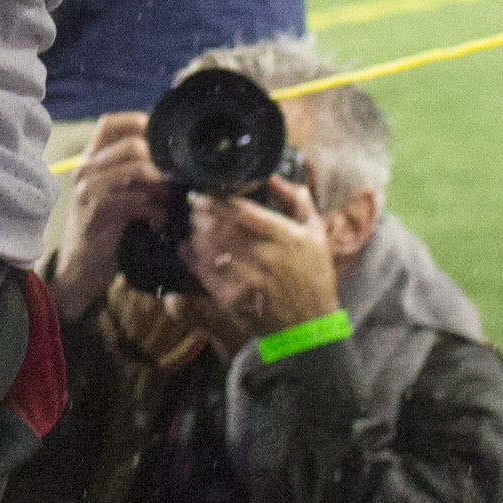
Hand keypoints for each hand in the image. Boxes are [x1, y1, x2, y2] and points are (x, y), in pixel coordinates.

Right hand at [51, 110, 166, 324]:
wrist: (78, 271)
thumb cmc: (102, 231)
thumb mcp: (111, 196)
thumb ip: (129, 174)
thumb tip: (167, 158)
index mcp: (89, 161)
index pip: (108, 123)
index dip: (136, 120)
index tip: (161, 134)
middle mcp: (85, 170)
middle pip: (131, 145)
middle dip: (161, 160)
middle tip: (177, 178)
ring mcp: (89, 191)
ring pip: (137, 171)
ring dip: (162, 186)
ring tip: (170, 201)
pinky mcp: (98, 214)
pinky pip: (138, 201)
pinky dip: (156, 212)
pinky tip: (160, 223)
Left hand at [182, 175, 344, 346]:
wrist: (309, 324)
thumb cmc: (314, 275)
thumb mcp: (316, 234)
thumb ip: (297, 201)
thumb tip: (275, 178)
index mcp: (285, 237)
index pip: (244, 212)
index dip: (220, 201)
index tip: (205, 193)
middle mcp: (265, 257)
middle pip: (224, 229)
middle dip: (204, 215)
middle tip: (194, 205)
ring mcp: (249, 280)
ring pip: (213, 250)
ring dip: (198, 234)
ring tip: (192, 224)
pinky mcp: (236, 300)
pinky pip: (208, 275)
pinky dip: (194, 260)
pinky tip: (186, 249)